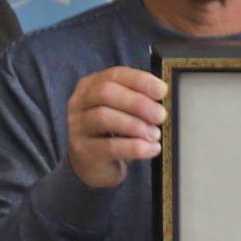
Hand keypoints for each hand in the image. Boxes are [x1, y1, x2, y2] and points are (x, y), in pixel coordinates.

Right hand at [64, 66, 169, 190]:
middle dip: (137, 103)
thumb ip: (138, 100)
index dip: (140, 80)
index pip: (115, 75)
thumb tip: (163, 99)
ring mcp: (77, 127)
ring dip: (135, 125)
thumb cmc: (113, 132)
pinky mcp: (82, 151)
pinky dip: (134, 147)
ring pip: (104, 117)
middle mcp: (79, 103)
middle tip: (160, 115)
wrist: (93, 165)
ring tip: (155, 134)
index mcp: (91, 85)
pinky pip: (109, 146)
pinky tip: (151, 149)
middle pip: (105, 93)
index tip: (162, 91)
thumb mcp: (123, 111)